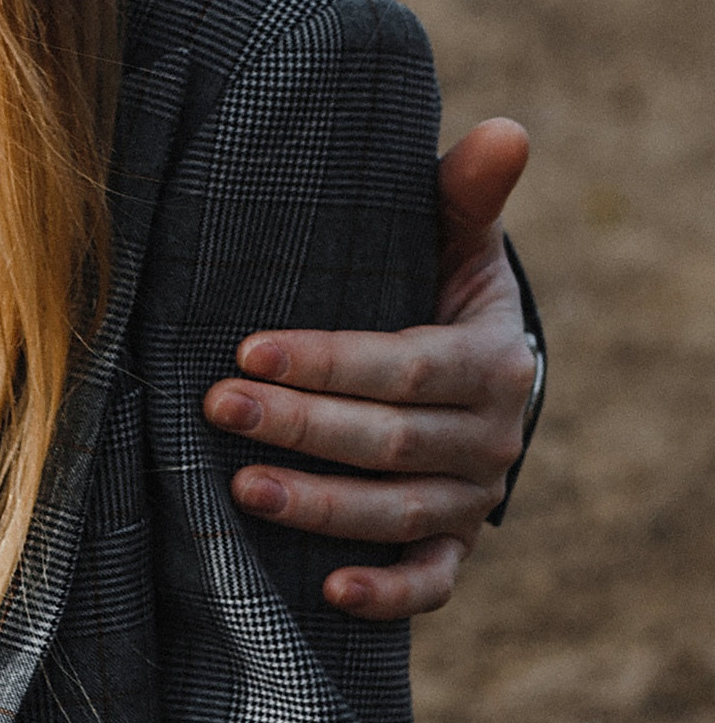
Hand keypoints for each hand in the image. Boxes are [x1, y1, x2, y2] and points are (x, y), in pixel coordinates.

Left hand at [201, 118, 538, 619]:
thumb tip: (506, 128)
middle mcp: (490, 437)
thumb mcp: (452, 238)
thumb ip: (464, 192)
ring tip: (240, 489)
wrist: (473, 369)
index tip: (248, 347)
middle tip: (217, 405)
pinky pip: (431, 581)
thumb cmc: (436, 287)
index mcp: (489, 359)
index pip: (404, 365)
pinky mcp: (456, 544)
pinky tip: (327, 591)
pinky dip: (389, 593)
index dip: (328, 360)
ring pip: (399, 514)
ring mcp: (472, 497)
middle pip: (390, 440)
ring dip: (322, 507)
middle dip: (301, 426)